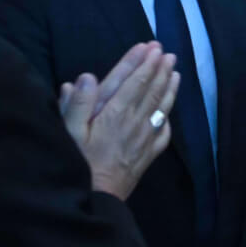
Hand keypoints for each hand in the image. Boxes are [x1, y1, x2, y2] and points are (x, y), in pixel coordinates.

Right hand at [59, 43, 178, 199]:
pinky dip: (168, 120)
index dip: (145, 63)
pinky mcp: (148, 156)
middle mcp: (134, 122)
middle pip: (152, 91)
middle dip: (161, 70)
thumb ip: (77, 104)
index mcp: (114, 113)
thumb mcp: (69, 132)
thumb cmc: (77, 162)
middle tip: (169, 54)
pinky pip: (163, 134)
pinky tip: (169, 114)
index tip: (153, 47)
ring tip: (176, 73)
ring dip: (169, 88)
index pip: (134, 81)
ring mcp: (144, 139)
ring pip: (162, 108)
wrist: (96, 199)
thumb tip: (86, 77)